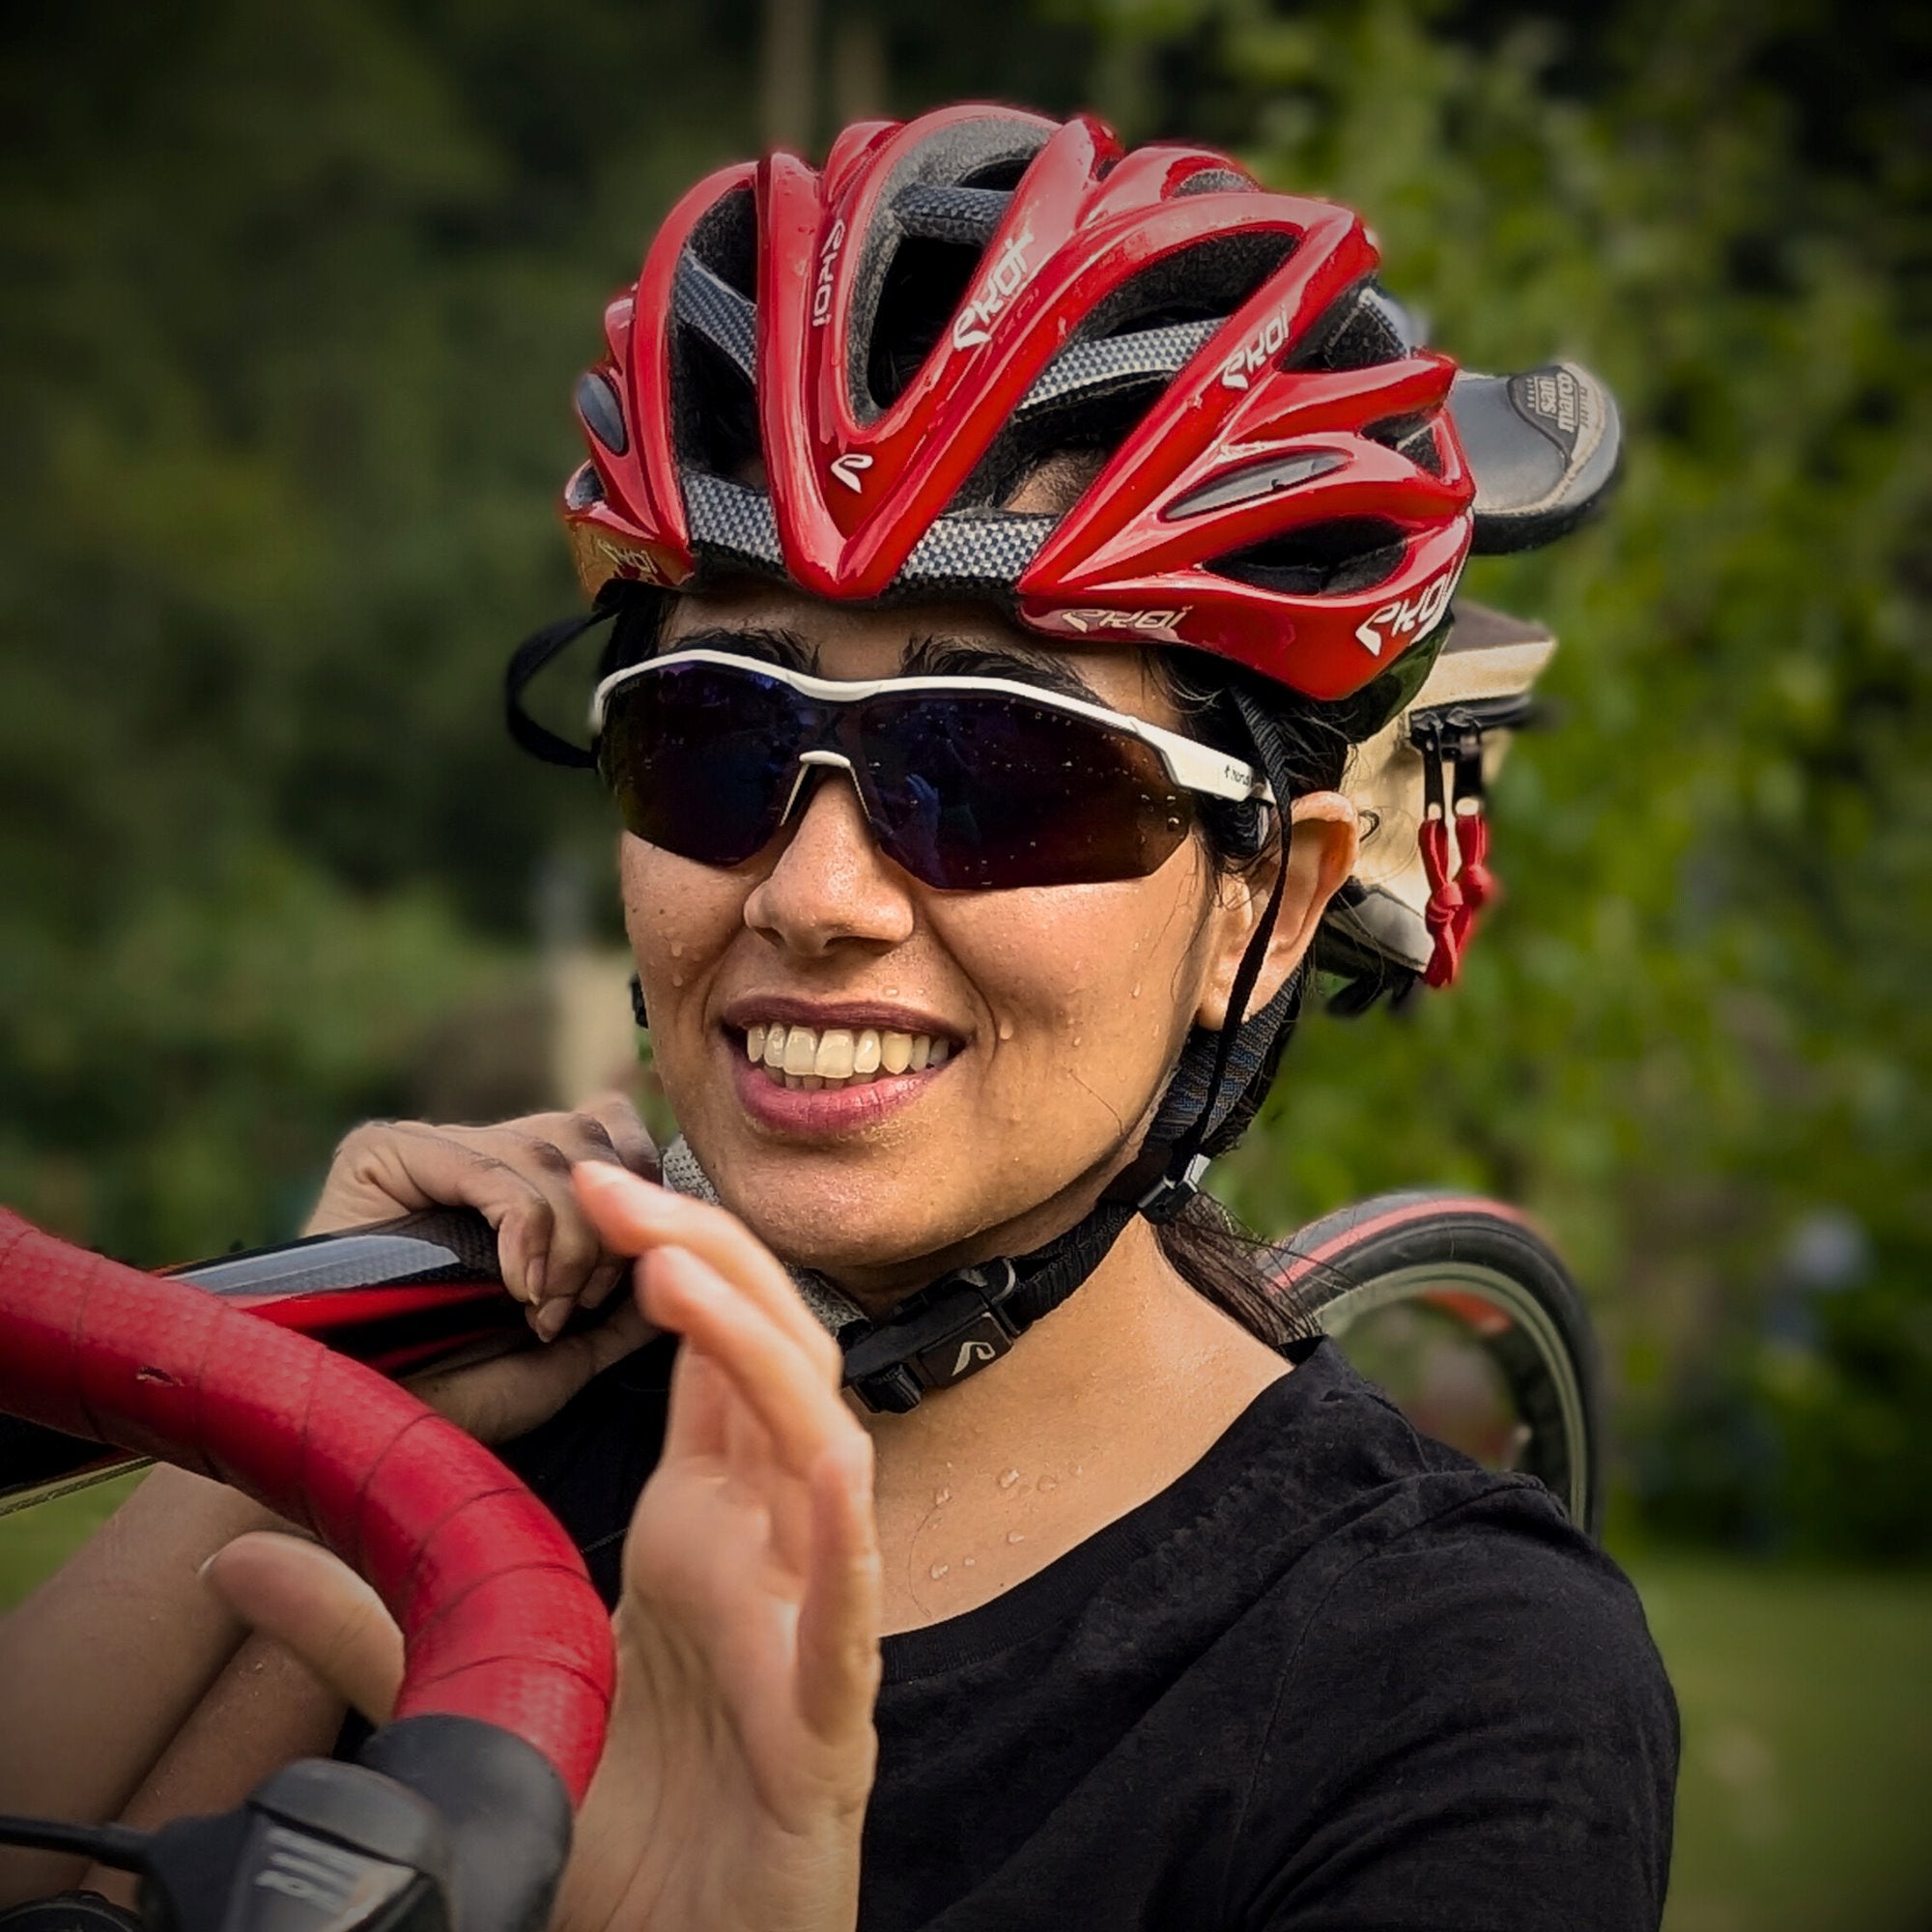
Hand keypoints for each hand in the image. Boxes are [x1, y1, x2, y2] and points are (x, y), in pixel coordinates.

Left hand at [209, 1161, 881, 1931]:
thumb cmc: (611, 1827)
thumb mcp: (473, 1697)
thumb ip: (369, 1625)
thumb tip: (232, 1561)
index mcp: (696, 1523)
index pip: (705, 1357)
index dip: (669, 1259)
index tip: (593, 1185)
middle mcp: (759, 1545)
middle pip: (768, 1364)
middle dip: (709, 1260)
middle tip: (618, 1182)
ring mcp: (802, 1616)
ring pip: (820, 1452)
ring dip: (764, 1356)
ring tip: (679, 1275)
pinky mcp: (827, 1714)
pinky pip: (852, 1611)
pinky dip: (843, 1539)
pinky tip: (820, 1475)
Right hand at [307, 1095, 660, 1442]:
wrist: (374, 1435)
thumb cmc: (467, 1399)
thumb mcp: (574, 1347)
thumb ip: (629, 1296)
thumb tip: (687, 1243)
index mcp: (525, 1182)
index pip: (615, 1128)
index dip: (646, 1188)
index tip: (641, 1269)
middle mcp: (479, 1152)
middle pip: (591, 1132)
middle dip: (609, 1226)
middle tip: (579, 1304)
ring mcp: (430, 1148)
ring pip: (550, 1152)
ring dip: (567, 1243)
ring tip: (541, 1313)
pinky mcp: (382, 1154)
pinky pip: (492, 1170)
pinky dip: (523, 1233)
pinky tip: (516, 1291)